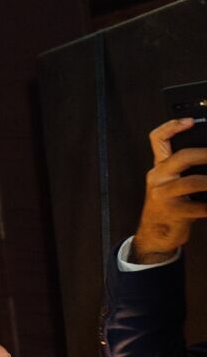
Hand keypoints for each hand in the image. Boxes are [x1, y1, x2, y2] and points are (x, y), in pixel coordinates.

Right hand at [132, 119, 206, 262]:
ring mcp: (164, 195)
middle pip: (181, 157)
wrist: (155, 235)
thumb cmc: (168, 207)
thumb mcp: (170, 184)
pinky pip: (199, 207)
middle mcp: (158, 178)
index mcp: (159, 168)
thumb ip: (184, 169)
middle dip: (205, 154)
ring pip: (192, 182)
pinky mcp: (173, 212)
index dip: (172, 126)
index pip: (158, 139)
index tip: (191, 121)